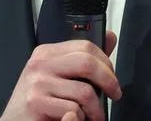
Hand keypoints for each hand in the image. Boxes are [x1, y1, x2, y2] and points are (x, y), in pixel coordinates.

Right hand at [0, 31, 120, 120]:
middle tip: (114, 94)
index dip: (105, 62)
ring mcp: (37, 83)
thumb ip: (83, 59)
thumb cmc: (37, 102)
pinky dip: (81, 120)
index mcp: (46, 53)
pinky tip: (73, 120)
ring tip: (92, 116)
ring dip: (96, 110)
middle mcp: (40, 64)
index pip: (84, 46)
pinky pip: (73, 110)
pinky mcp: (36, 103)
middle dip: (108, 81)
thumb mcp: (58, 76)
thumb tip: (109, 37)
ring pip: (84, 91)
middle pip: (87, 63)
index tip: (111, 77)